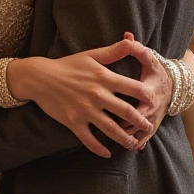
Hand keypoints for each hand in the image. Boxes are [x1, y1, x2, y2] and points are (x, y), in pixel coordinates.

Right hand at [10, 34, 155, 157]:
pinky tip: (107, 153)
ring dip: (125, 139)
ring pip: (111, 129)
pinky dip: (99, 148)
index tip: (154, 102)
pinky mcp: (73, 122)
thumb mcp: (91, 55)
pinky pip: (89, 139)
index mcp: (104, 77)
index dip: (146, 96)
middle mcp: (97, 95)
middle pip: (126, 112)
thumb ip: (114, 52)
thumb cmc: (67, 65)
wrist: (40, 78)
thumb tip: (132, 41)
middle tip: (148, 127)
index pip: (133, 88)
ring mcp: (85, 111)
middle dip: (140, 121)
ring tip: (134, 144)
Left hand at [122, 40, 172, 149]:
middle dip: (126, 127)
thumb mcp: (149, 58)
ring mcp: (153, 119)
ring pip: (141, 133)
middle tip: (110, 129)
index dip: (127, 109)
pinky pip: (144, 139)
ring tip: (117, 142)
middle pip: (139, 122)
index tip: (111, 109)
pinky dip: (136, 143)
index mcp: (150, 92)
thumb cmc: (156, 71)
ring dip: (130, 138)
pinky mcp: (151, 127)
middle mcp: (153, 109)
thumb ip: (137, 48)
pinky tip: (127, 147)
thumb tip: (127, 35)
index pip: (140, 103)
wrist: (173, 85)